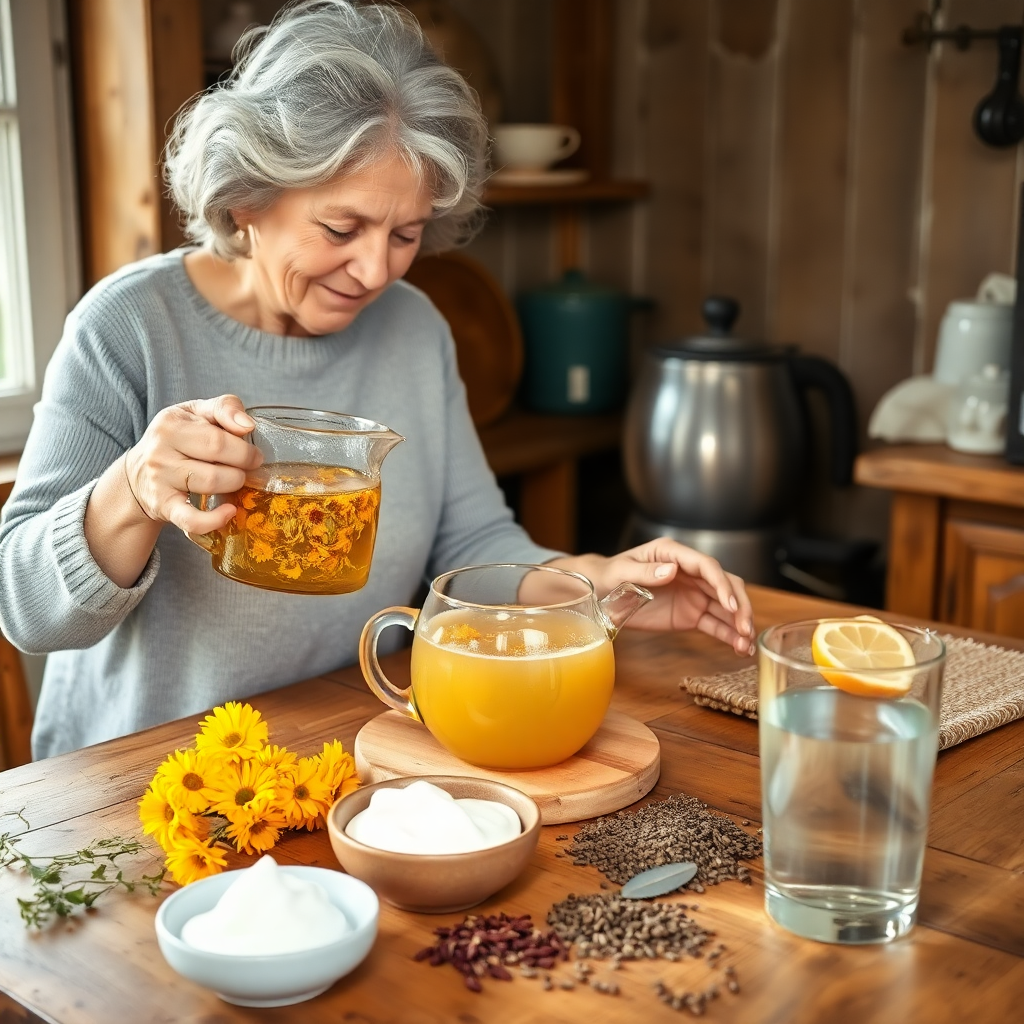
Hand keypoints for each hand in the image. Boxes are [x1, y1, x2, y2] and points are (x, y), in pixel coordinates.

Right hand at [122, 395, 263, 533]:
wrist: (138, 474)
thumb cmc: (176, 440)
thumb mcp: (195, 413)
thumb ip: (224, 408)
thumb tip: (247, 425)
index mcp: (171, 424)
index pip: (217, 436)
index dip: (244, 448)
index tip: (254, 454)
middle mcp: (161, 451)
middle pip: (217, 455)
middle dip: (243, 463)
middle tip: (249, 467)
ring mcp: (160, 480)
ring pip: (211, 483)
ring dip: (234, 484)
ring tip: (235, 481)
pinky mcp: (164, 507)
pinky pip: (191, 519)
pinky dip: (214, 519)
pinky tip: (229, 512)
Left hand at [556, 539, 755, 654]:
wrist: (599, 594)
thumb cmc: (608, 576)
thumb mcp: (621, 572)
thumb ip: (645, 571)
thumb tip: (672, 570)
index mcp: (673, 553)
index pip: (706, 566)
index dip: (722, 584)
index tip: (731, 604)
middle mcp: (689, 571)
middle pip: (724, 585)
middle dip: (739, 605)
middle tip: (746, 627)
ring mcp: (693, 594)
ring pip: (725, 606)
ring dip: (739, 623)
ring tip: (747, 644)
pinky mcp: (691, 614)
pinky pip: (714, 624)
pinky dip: (729, 635)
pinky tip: (740, 649)